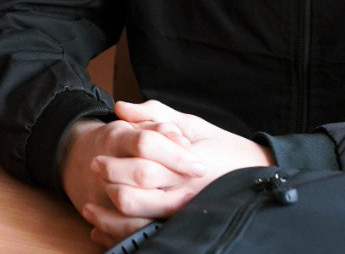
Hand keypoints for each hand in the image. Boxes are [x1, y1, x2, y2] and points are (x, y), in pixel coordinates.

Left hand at [86, 100, 272, 246]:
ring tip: (90, 209)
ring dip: (109, 219)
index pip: (144, 167)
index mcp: (187, 164)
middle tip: (93, 175)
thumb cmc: (221, 146)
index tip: (95, 158)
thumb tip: (120, 107)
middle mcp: (185, 192)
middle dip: (110, 185)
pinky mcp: (180, 227)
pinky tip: (102, 231)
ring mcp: (184, 214)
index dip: (115, 165)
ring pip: (139, 224)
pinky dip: (120, 238)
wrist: (253, 174)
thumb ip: (155, 113)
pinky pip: (146, 238)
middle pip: (137, 196)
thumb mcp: (192, 123)